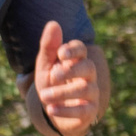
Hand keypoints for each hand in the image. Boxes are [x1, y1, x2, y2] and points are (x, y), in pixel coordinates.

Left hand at [30, 21, 105, 135]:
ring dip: (62, 92)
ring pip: (85, 89)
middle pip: (88, 67)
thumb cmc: (51, 83)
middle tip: (53, 75)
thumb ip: (49, 47)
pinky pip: (83, 111)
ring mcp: (91, 93)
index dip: (73, 50)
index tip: (61, 54)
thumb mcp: (45, 66)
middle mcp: (88, 75)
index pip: (81, 50)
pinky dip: (66, 110)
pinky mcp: (90, 111)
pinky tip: (50, 109)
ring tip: (43, 96)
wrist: (54, 110)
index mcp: (77, 60)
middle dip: (71, 70)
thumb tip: (53, 23)